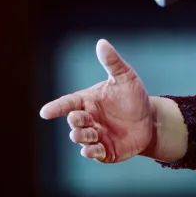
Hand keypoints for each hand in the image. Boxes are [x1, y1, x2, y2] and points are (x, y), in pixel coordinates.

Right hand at [38, 39, 154, 163]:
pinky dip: (90, 152)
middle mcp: (88, 119)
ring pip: (80, 138)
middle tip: (79, 118)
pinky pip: (93, 153)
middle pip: (73, 121)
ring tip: (91, 132)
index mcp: (88, 100)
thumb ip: (112, 62)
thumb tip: (101, 43)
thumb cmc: (133, 97)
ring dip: (82, 136)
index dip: (56, 108)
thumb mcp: (126, 77)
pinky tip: (92, 150)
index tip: (45, 112)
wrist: (150, 120)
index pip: (68, 103)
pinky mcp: (104, 151)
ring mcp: (95, 136)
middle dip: (74, 121)